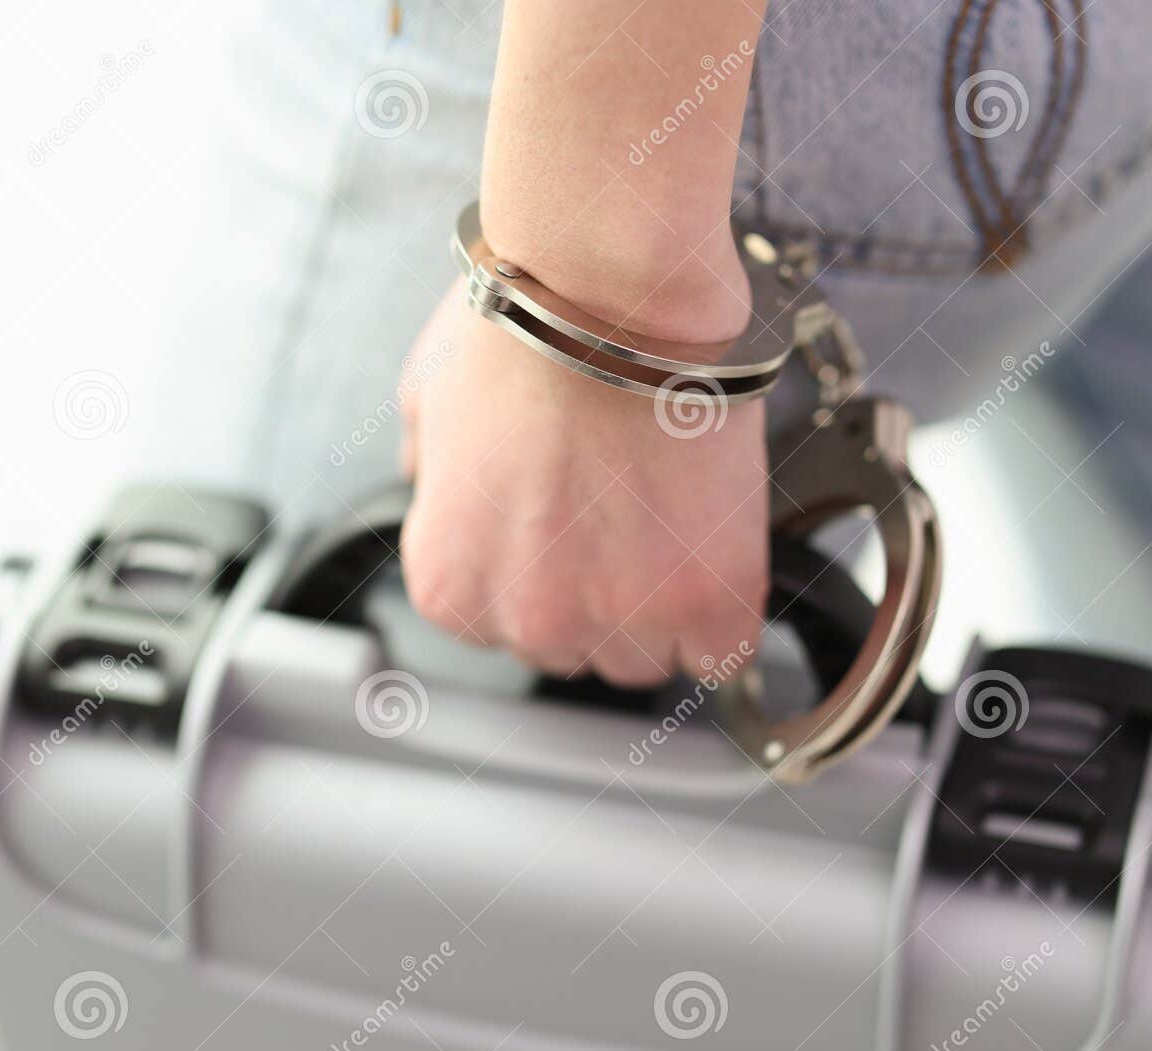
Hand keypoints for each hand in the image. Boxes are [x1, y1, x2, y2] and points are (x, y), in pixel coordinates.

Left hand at [398, 280, 767, 686]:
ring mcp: (617, 618)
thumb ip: (433, 474)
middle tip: (619, 509)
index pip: (499, 628)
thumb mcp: (426, 403)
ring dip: (660, 604)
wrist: (613, 293)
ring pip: (644, 656)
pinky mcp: (705, 603)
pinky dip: (725, 614)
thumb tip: (441, 486)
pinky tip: (715, 551)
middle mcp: (525, 620)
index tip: (566, 525)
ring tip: (667, 516)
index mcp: (450, 585)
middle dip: (594, 589)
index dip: (538, 572)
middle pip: (571, 650)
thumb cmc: (526, 328)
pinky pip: (722, 656)